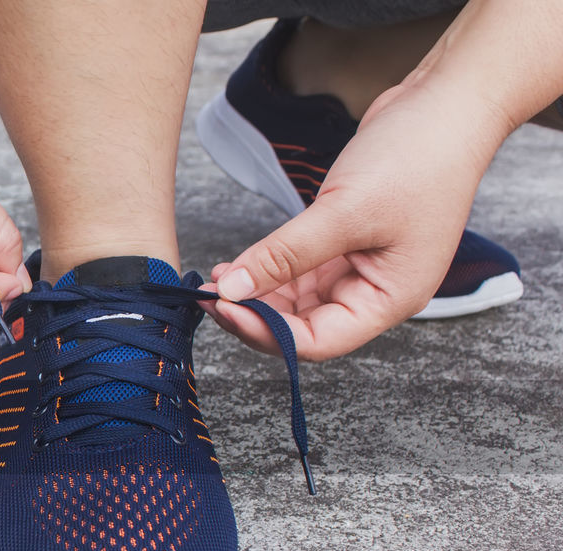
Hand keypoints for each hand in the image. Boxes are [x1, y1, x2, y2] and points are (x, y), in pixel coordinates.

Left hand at [203, 80, 505, 360]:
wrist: (445, 103)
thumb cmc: (417, 158)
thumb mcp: (343, 211)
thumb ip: (285, 255)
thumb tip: (233, 290)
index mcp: (388, 299)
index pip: (317, 342)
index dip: (266, 332)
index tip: (223, 309)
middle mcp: (375, 292)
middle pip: (303, 326)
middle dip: (255, 314)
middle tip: (210, 296)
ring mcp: (361, 268)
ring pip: (297, 300)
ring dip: (258, 293)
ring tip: (219, 277)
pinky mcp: (346, 243)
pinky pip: (301, 271)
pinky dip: (270, 270)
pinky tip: (240, 265)